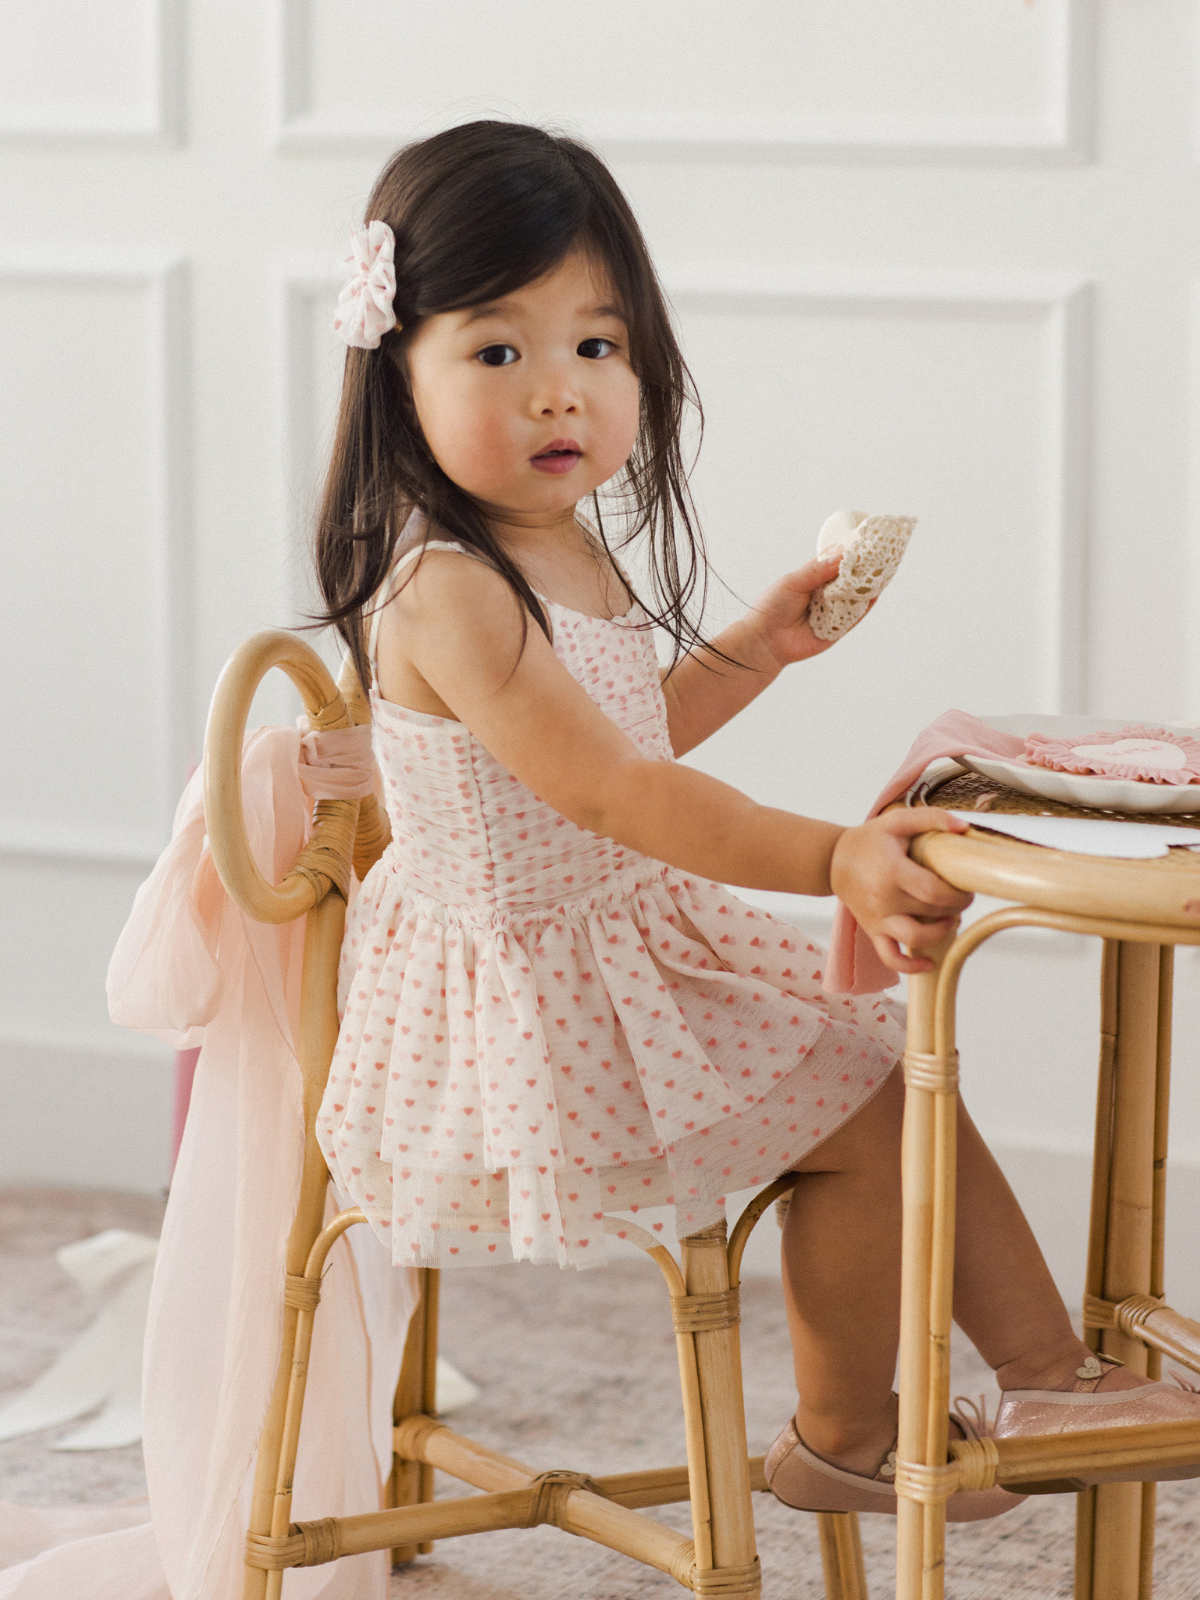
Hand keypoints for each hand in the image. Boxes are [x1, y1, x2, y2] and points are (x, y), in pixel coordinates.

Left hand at [740, 549, 873, 670]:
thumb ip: (817, 570)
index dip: (852, 554)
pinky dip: (865, 605)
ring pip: (856, 597)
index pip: (838, 563)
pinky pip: (855, 616)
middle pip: (851, 579)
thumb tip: (842, 556)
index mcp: (815, 579)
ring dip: (869, 585)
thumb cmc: (772, 607)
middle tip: (882, 554)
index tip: (867, 542)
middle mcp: (826, 594)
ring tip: (884, 570)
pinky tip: (874, 593)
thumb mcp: (793, 582)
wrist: (764, 640)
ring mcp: (833, 611)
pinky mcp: (837, 629)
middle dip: (866, 568)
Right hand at [830, 809, 973, 974]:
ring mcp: (878, 919)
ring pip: (915, 939)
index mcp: (892, 872)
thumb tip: (963, 828)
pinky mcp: (873, 931)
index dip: (958, 893)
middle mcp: (884, 899)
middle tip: (961, 897)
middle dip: (956, 908)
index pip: (935, 891)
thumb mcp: (897, 821)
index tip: (966, 886)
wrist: (833, 861)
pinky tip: (928, 963)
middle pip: (932, 914)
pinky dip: (910, 966)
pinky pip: (890, 957)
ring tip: (949, 921)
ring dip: (941, 933)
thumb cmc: (869, 841)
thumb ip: (931, 818)